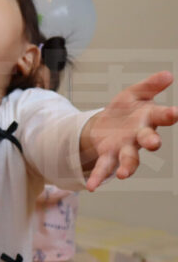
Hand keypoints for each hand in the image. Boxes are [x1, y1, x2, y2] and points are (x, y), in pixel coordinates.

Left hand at [83, 71, 176, 190]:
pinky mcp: (108, 154)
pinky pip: (104, 167)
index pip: (161, 116)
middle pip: (147, 140)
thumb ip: (150, 85)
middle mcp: (139, 136)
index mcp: (148, 118)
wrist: (106, 123)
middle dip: (151, 141)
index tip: (175, 112)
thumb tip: (167, 74)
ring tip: (124, 175)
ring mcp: (124, 147)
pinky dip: (98, 176)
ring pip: (129, 158)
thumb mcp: (134, 93)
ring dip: (128, 166)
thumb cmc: (126, 108)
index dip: (168, 114)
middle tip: (153, 143)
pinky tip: (92, 186)